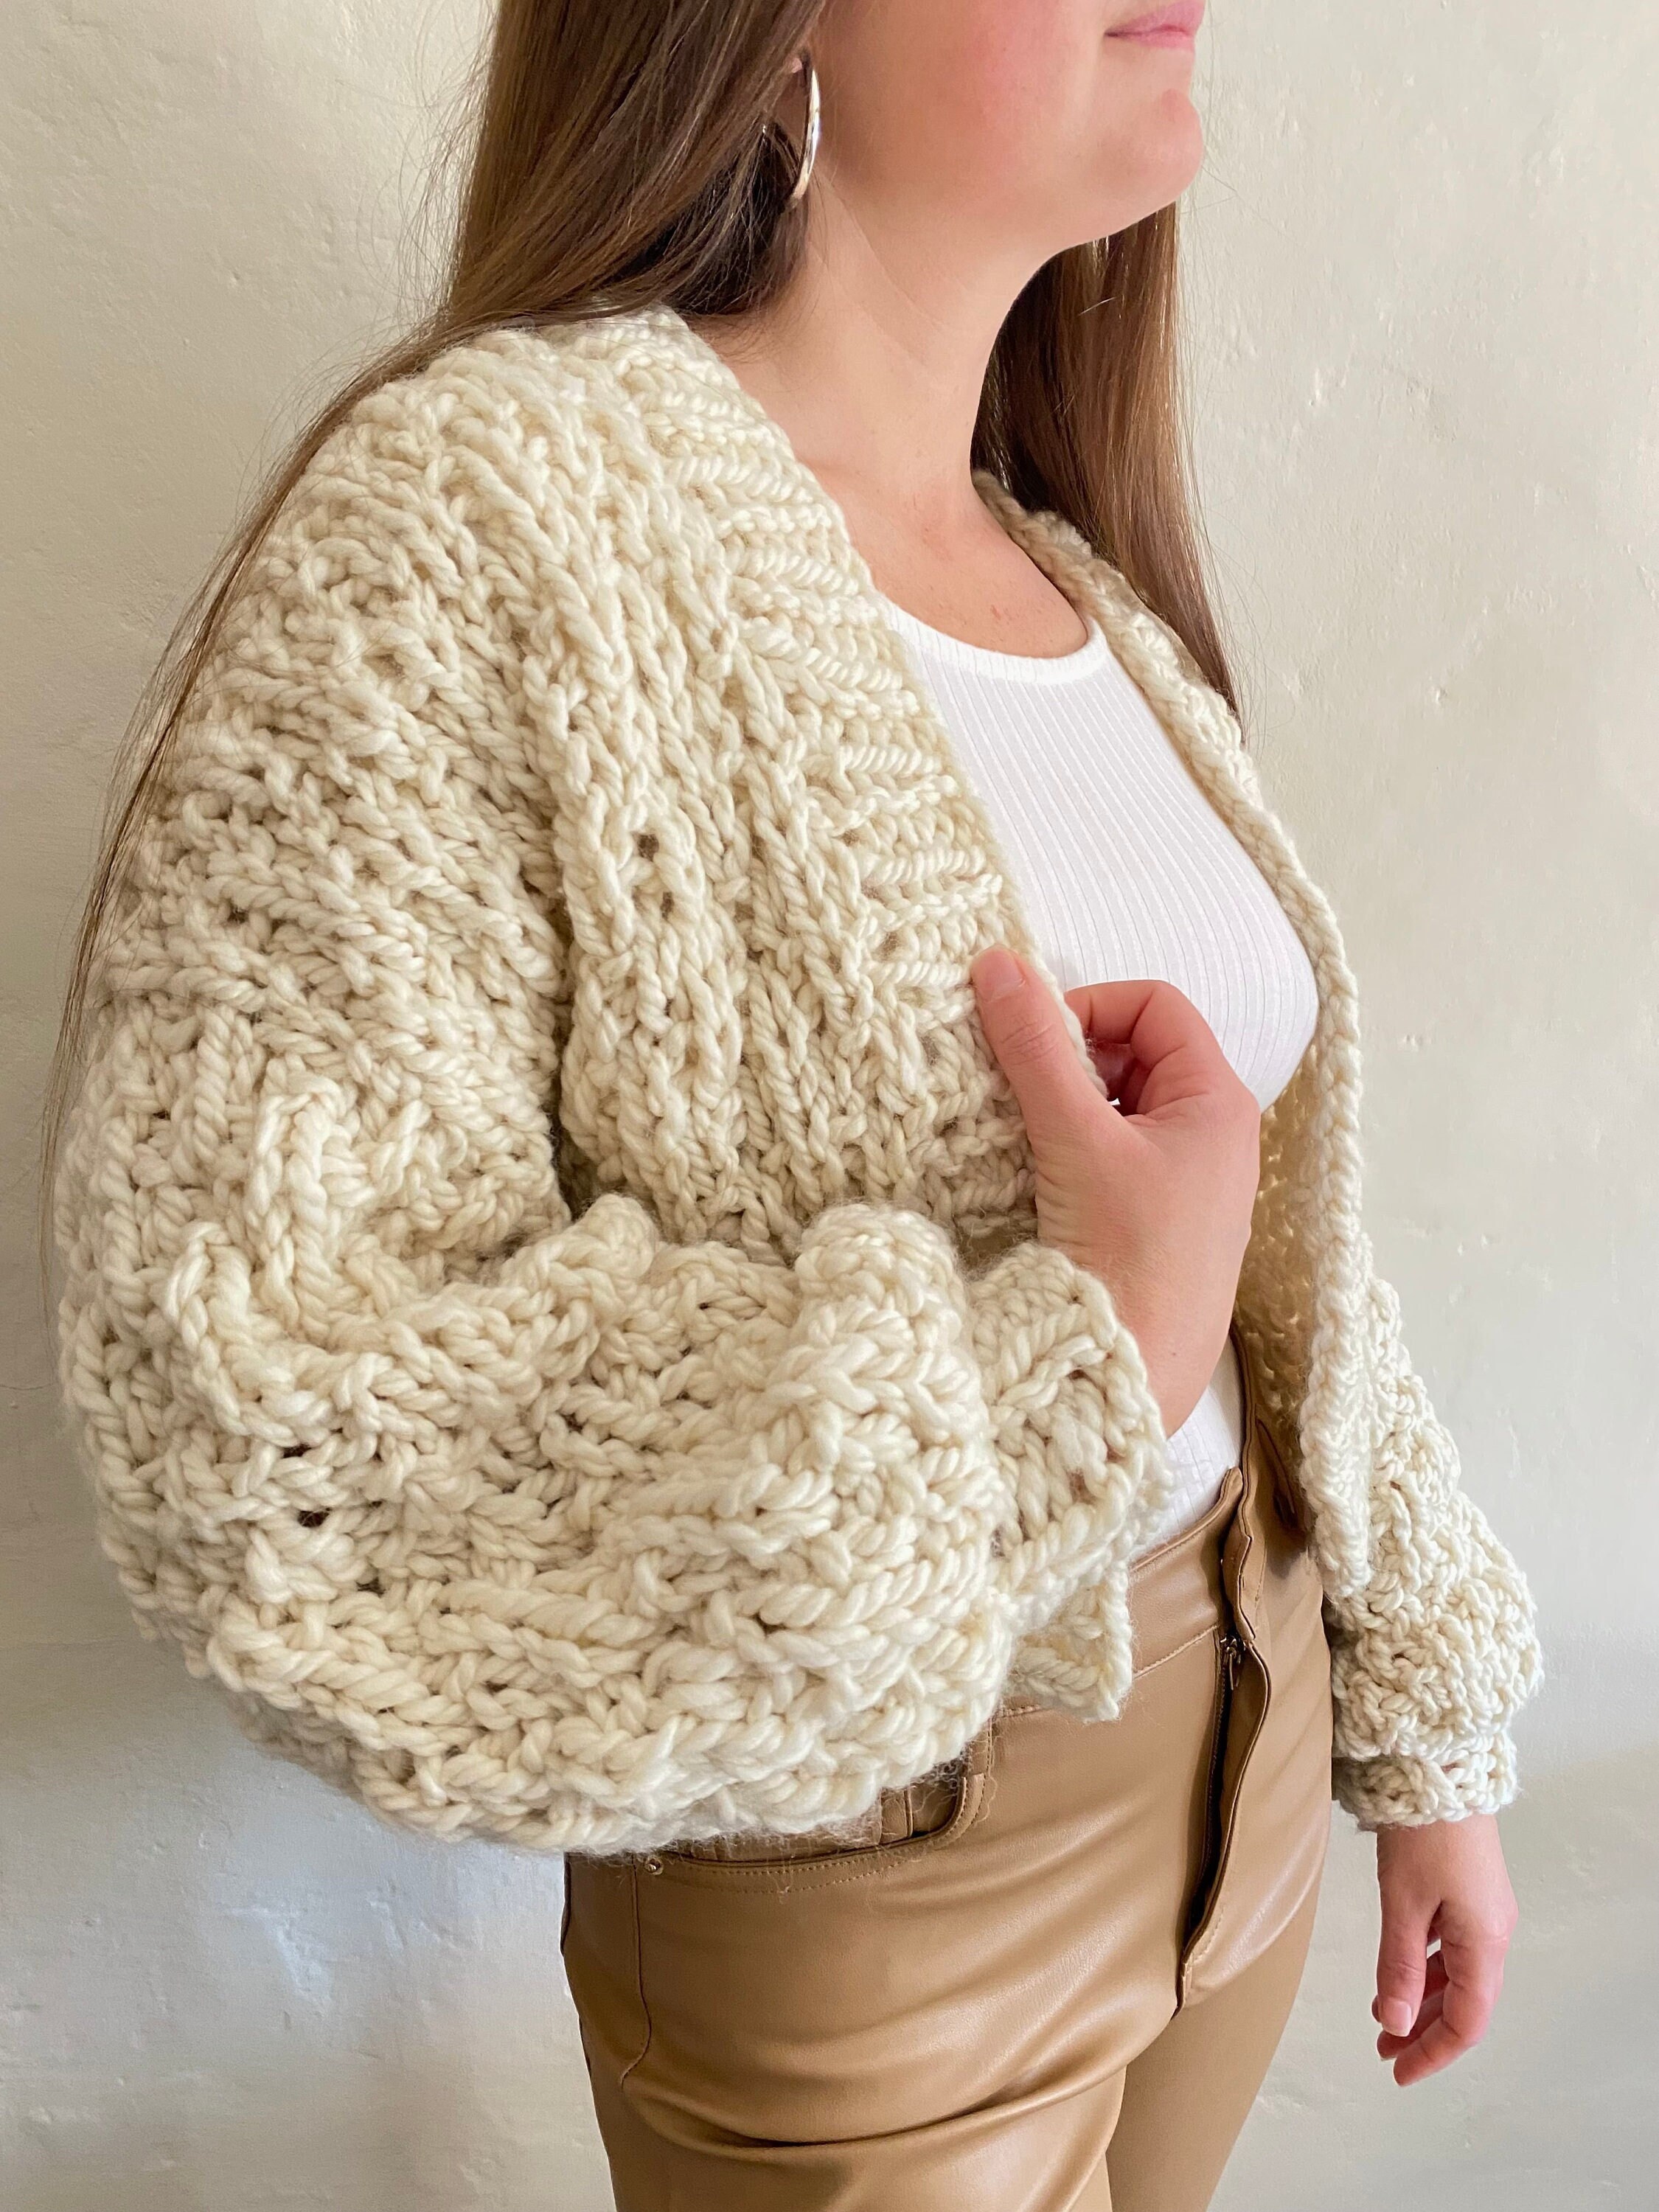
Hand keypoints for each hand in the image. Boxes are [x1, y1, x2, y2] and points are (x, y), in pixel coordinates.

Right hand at [968, 946, 1260, 1435]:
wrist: (1137, 1375)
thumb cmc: (1129, 1255)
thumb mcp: (1077, 1138)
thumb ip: (1036, 1048)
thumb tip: (998, 964)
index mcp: (1218, 1102)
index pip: (1155, 1005)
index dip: (1090, 1007)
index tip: (1035, 1042)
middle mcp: (1215, 1137)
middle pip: (1139, 1053)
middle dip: (1076, 1061)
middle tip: (1026, 1092)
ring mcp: (1191, 1183)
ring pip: (1123, 1108)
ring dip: (1071, 1109)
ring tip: (1030, 1138)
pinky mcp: (1162, 1224)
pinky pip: (1118, 1158)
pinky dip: (1076, 1153)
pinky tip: (1041, 1181)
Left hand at [1373, 1814, 1517, 2085]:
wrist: (1441, 1768)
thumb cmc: (1425, 1831)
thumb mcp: (1403, 1904)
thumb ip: (1398, 1967)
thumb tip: (1395, 2022)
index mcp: (1484, 1942)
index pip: (1467, 2022)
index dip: (1433, 2052)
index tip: (1398, 2070)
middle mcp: (1492, 1932)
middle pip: (1464, 2002)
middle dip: (1423, 2031)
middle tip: (1383, 2049)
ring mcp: (1481, 1911)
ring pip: (1455, 1975)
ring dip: (1421, 2000)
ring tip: (1382, 2017)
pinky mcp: (1467, 1892)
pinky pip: (1449, 1948)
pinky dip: (1423, 1968)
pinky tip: (1397, 1973)